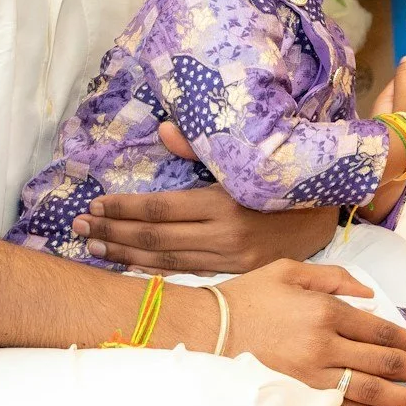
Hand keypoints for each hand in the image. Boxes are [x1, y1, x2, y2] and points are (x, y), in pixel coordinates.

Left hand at [69, 122, 337, 273]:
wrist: (327, 215)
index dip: (123, 208)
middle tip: (79, 228)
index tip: (95, 204)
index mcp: (224, 203)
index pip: (159, 210)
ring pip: (165, 261)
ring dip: (124, 254)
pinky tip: (129, 266)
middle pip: (155, 238)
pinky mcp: (235, 274)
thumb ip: (202, 148)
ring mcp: (229, 259)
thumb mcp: (248, 157)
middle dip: (112, 232)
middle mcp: (224, 236)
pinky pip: (185, 273)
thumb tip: (163, 131)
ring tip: (93, 246)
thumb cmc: (283, 180)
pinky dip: (153, 271)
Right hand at [220, 258, 405, 405]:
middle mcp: (323, 345)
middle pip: (387, 363)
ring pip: (371, 391)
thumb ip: (335, 279)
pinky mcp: (294, 399)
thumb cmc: (245, 297)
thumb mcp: (290, 271)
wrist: (198, 331)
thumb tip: (370, 296)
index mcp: (325, 311)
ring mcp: (309, 377)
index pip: (383, 331)